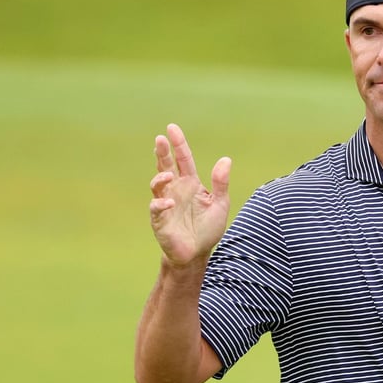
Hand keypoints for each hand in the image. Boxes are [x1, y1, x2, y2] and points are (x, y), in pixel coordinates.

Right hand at [148, 124, 232, 266]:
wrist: (197, 254)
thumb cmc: (207, 228)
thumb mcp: (220, 203)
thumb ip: (221, 183)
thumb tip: (226, 160)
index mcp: (190, 183)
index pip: (183, 159)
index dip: (178, 144)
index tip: (172, 128)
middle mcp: (175, 190)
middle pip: (165, 166)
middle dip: (162, 152)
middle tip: (160, 139)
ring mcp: (166, 204)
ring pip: (157, 185)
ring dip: (161, 177)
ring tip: (168, 174)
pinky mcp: (160, 220)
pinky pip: (156, 209)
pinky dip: (161, 204)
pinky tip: (169, 203)